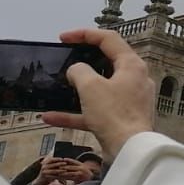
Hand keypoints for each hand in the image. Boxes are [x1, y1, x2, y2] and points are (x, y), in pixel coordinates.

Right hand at [32, 156, 81, 184]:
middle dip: (60, 164)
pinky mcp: (46, 177)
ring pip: (54, 171)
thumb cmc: (47, 173)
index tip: (62, 158)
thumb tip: (62, 159)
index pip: (51, 159)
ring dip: (60, 170)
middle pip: (53, 164)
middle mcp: (44, 167)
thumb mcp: (49, 167)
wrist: (40, 181)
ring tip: (66, 170)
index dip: (57, 159)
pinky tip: (63, 176)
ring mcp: (44, 172)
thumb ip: (54, 164)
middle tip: (66, 163)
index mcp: (45, 163)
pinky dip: (59, 176)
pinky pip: (53, 176)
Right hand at [42, 28, 154, 157]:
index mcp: (132, 65)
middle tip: (64, 59)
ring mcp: (128, 100)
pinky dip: (75, 113)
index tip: (63, 38)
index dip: (85, 34)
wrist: (130, 150)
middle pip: (106, 62)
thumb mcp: (91, 86)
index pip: (109, 39)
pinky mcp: (121, 119)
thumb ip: (79, 71)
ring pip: (98, 89)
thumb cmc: (114, 114)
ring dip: (75, 90)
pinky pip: (95, 111)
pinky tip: (49, 117)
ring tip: (56, 87)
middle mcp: (134, 79)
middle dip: (82, 61)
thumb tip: (76, 70)